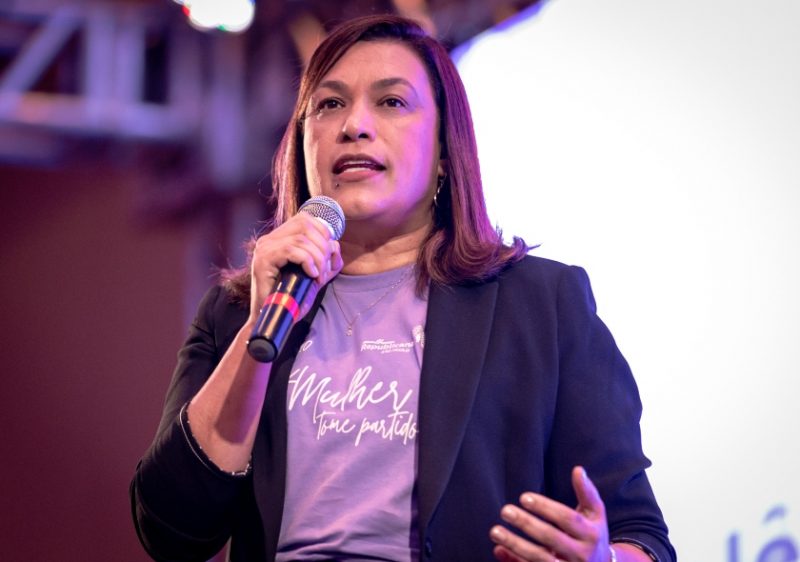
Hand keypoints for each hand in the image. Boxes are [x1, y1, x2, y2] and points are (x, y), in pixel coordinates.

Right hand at [248, 212, 343, 323]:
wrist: (276, 317)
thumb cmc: (293, 297)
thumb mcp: (316, 274)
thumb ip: (327, 258)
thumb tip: (335, 245)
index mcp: (280, 238)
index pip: (305, 219)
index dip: (324, 233)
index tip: (330, 255)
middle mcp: (270, 239)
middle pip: (305, 225)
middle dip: (322, 247)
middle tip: (325, 269)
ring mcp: (264, 248)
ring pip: (300, 239)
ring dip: (317, 258)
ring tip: (318, 276)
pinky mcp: (263, 260)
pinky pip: (291, 250)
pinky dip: (307, 261)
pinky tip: (312, 274)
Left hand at [490, 466, 610, 561]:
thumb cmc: (592, 535)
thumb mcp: (595, 514)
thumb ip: (587, 493)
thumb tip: (578, 470)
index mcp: (591, 534)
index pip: (567, 519)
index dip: (546, 507)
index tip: (523, 497)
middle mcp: (582, 555)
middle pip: (551, 538)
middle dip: (527, 524)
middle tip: (505, 511)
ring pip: (539, 559)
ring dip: (515, 545)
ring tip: (495, 531)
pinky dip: (515, 561)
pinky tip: (499, 549)